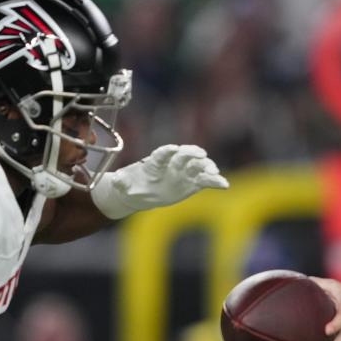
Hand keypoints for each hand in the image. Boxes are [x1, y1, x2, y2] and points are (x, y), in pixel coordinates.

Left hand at [90, 144, 228, 218]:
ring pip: (197, 167)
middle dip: (191, 154)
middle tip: (201, 154)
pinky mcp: (192, 183)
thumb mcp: (123, 186)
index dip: (167, 151)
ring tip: (214, 172)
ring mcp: (183, 173)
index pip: (162, 154)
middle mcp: (171, 164)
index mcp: (154, 163)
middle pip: (183, 156)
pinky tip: (224, 185)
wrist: (141, 192)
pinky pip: (205, 181)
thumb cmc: (131, 186)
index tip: (174, 148)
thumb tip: (116, 180)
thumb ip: (121, 182)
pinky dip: (214, 182)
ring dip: (206, 168)